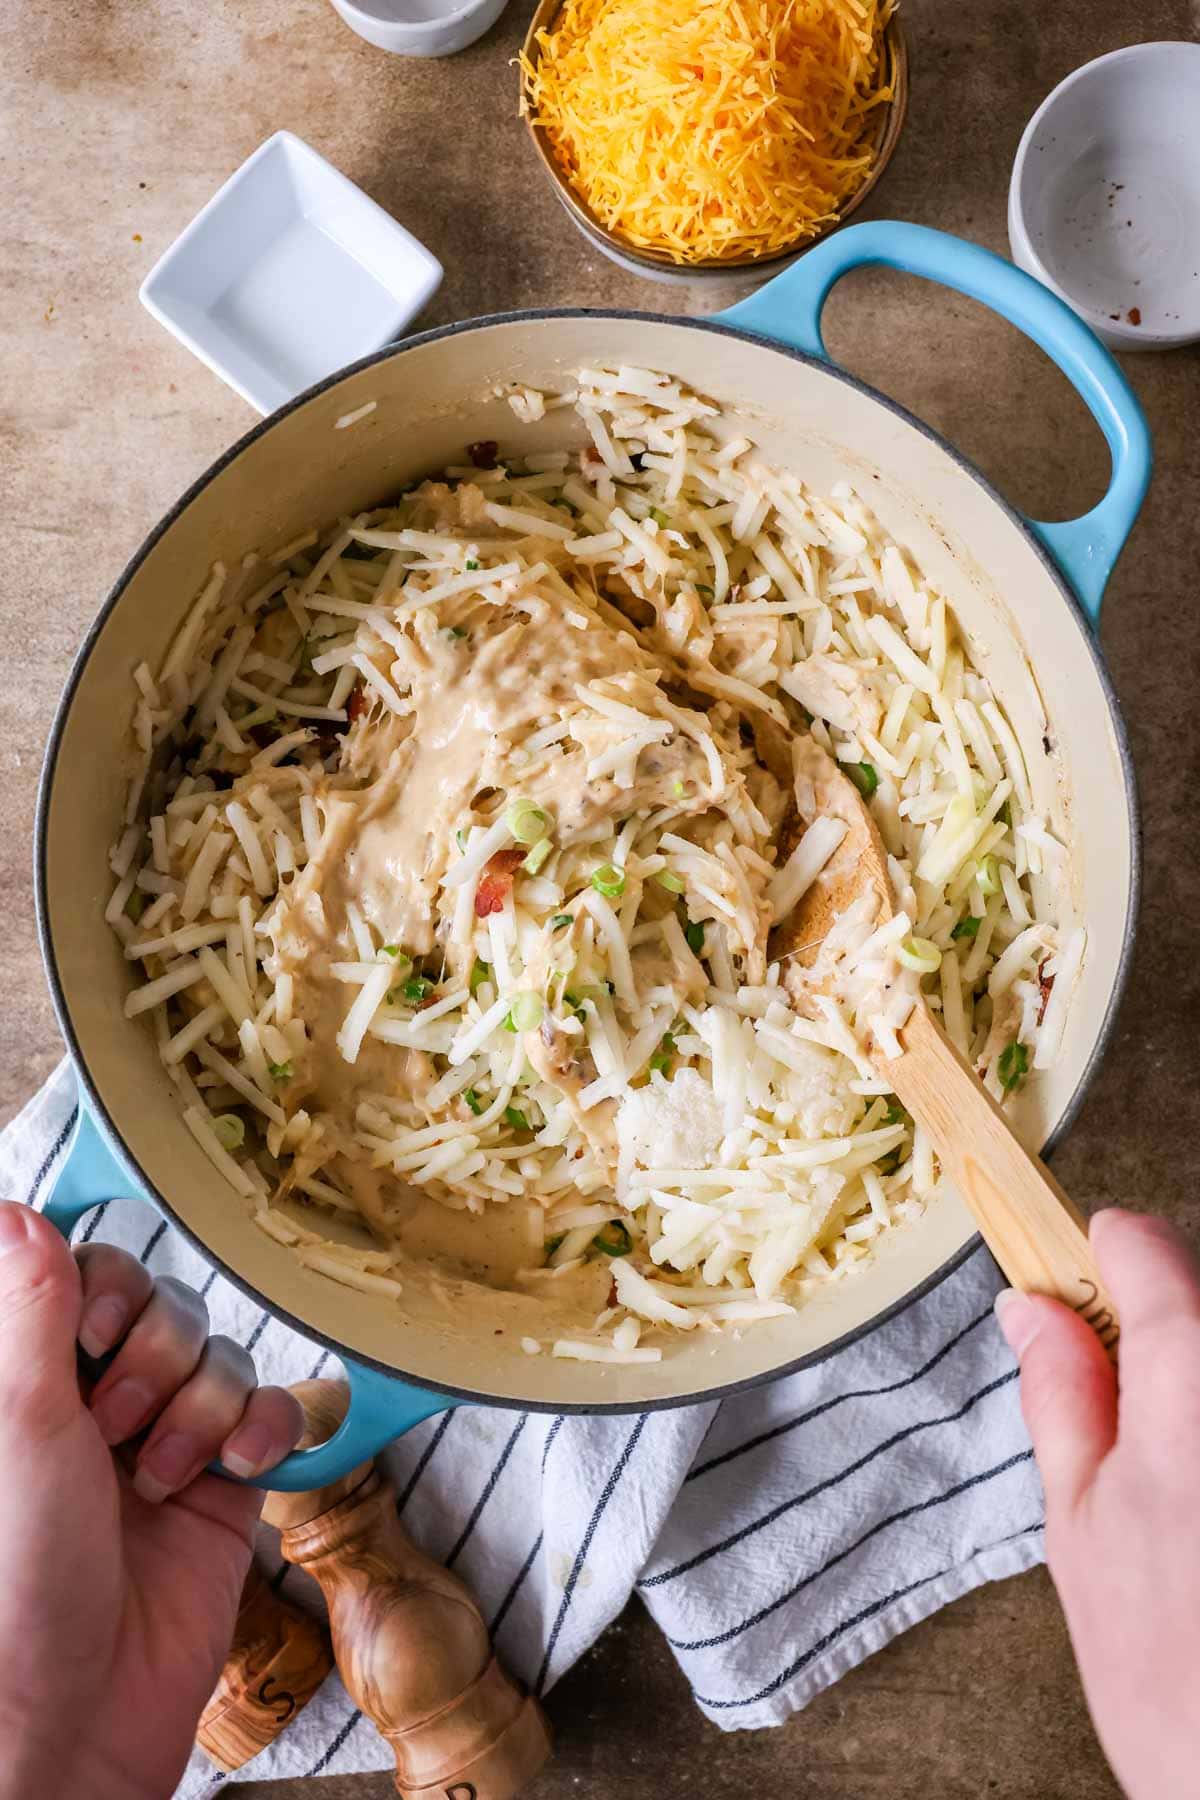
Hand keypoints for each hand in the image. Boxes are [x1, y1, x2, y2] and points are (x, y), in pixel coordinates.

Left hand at [0, 1201, 303, 1799]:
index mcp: (30, 1378)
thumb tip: (16, 1210)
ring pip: (218, 1357)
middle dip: (155, 1362)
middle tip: (112, 1427)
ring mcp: (160, 1443)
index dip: (108, 1285)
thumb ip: (31, 1306)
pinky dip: (262, 1431)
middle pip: (164, 1307)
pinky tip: (238, 1468)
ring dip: (199, 1412)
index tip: (99, 1326)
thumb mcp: (19, 1422)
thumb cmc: (12, 1582)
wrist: (70, 1718)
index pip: (86, 1273)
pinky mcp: (221, 1487)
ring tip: (159, 1478)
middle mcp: (93, 1403)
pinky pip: (267, 1412)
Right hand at [995, 1208, 1199, 1799]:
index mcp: (1193, 1379)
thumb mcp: (1078, 1525)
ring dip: (1191, 1403)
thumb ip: (1060, 1393)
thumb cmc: (1176, 1687)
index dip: (1100, 1259)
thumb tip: (1031, 1307)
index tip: (1074, 1286)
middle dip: (1152, 1341)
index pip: (1145, 1246)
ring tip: (1182, 1514)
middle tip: (1118, 1433)